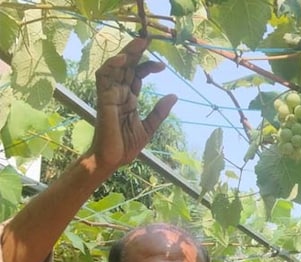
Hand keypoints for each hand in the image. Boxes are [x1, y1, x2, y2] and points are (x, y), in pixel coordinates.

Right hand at [90, 37, 176, 171]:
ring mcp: (110, 95)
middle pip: (126, 67)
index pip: (137, 75)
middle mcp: (119, 94)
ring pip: (115, 67)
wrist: (112, 160)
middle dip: (136, 52)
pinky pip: (104, 78)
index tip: (163, 65)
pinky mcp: (104, 100)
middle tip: (149, 40)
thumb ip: (160, 111)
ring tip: (139, 42)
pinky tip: (123, 59)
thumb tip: (174, 95)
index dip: (147, 66)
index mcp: (129, 99)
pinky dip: (111, 66)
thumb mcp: (149, 127)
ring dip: (126, 54)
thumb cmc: (126, 146)